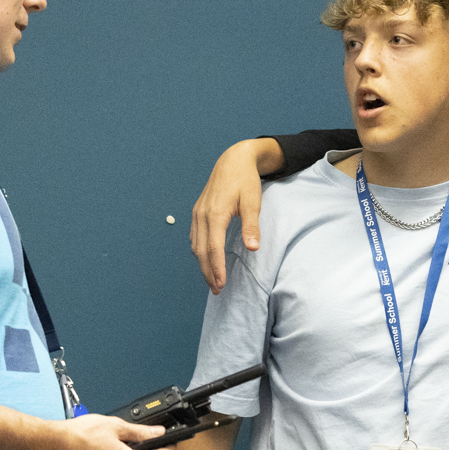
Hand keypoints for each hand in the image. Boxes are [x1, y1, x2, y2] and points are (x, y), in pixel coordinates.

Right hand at [191, 139, 282, 293]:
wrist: (233, 159)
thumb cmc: (245, 180)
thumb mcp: (252, 202)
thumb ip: (251, 226)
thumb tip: (252, 248)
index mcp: (215, 214)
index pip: (213, 248)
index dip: (216, 268)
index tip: (221, 284)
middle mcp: (202, 215)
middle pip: (201, 251)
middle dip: (208, 272)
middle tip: (217, 289)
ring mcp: (197, 213)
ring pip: (196, 245)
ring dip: (202, 264)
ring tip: (212, 280)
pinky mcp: (198, 212)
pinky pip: (195, 236)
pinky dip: (199, 252)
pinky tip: (206, 260)